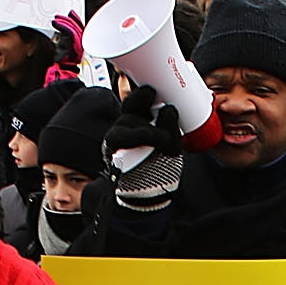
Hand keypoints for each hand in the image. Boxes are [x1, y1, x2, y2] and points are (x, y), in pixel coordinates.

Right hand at [104, 90, 184, 210]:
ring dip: (146, 127)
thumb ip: (172, 129)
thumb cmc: (160, 168)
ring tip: (160, 137)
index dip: (144, 93)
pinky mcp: (112, 150)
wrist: (149, 195)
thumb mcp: (173, 147)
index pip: (140, 102)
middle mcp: (127, 127)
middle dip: (139, 99)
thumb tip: (170, 109)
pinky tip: (146, 137)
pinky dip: (135, 136)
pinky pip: (119, 138)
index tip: (153, 89)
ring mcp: (117, 138)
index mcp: (142, 123)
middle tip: (151, 95)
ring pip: (126, 122)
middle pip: (129, 106)